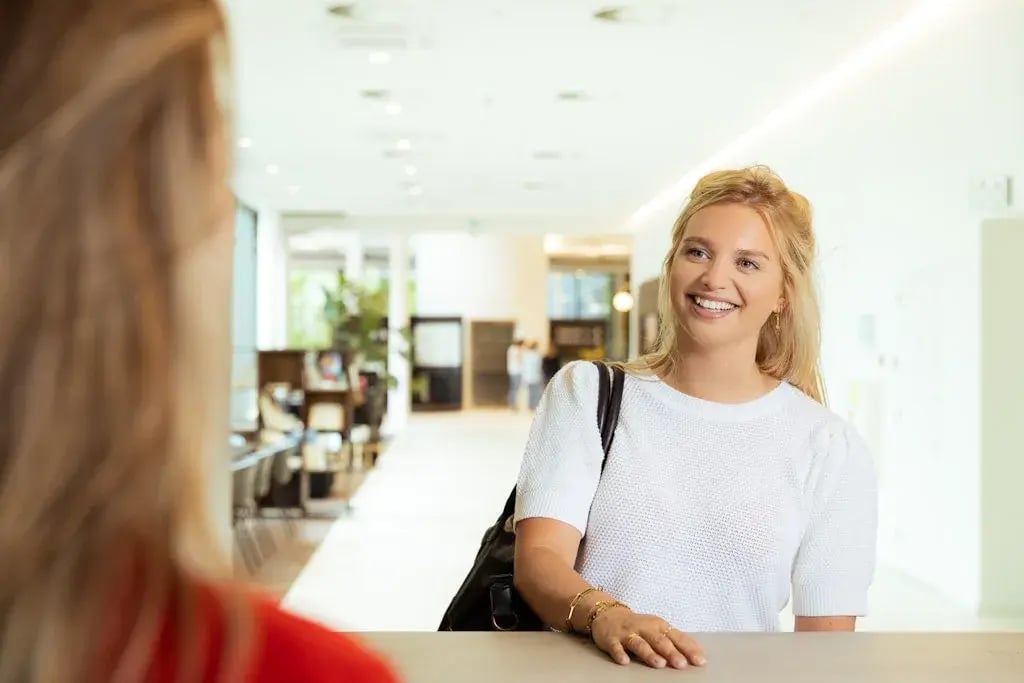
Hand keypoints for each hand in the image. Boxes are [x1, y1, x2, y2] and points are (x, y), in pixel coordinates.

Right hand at [590, 607, 705, 668]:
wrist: (608, 614)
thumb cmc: (638, 625)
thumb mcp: (658, 629)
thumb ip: (676, 640)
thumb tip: (699, 653)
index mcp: (659, 625)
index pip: (676, 637)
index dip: (688, 649)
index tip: (699, 660)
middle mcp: (644, 628)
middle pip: (659, 641)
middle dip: (671, 652)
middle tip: (681, 664)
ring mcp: (627, 633)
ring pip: (639, 644)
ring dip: (649, 653)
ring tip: (659, 663)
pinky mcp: (611, 639)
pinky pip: (615, 647)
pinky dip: (619, 653)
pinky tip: (624, 661)